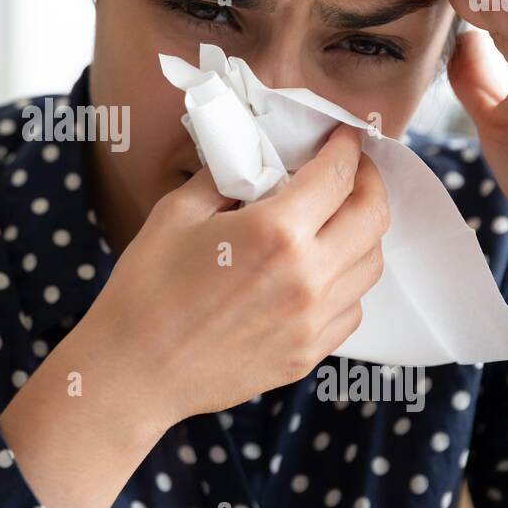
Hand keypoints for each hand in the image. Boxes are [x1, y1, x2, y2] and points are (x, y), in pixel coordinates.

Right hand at [78, 122, 389, 430]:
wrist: (134, 371)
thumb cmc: (146, 289)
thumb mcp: (177, 213)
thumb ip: (225, 178)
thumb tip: (255, 161)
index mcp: (275, 231)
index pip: (338, 176)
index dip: (347, 147)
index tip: (345, 136)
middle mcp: (308, 276)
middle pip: (373, 217)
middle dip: (369, 183)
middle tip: (352, 171)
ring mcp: (312, 321)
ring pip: (371, 265)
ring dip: (362, 232)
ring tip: (337, 220)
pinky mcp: (307, 354)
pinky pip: (352, 309)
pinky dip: (347, 282)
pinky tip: (319, 272)